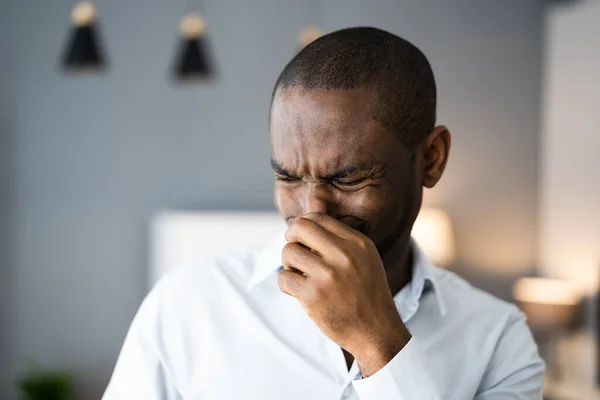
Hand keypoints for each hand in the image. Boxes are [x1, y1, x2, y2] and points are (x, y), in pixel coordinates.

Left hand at [278, 212, 410, 375]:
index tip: (305, 242)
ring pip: (288, 252)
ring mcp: (327, 275)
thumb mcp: (364, 258)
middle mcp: (343, 254)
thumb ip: (340, 237)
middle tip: (296, 253)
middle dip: (291, 238)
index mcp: (357, 242)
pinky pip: (284, 278)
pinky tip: (298, 291)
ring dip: (289, 264)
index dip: (305, 228)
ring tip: (300, 275)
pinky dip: (286, 284)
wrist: (377, 331)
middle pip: (299, 227)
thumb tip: (309, 211)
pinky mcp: (313, 295)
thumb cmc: (367, 293)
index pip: (318, 218)